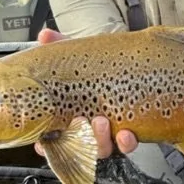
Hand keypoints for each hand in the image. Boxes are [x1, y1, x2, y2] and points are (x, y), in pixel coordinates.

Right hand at [34, 28, 137, 157]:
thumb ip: (63, 47)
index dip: (46, 144)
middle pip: (77, 145)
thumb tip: (45, 35)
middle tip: (83, 120)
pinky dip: (126, 143)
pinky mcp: (129, 134)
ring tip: (103, 122)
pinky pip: (125, 147)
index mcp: (71, 114)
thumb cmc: (104, 67)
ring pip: (100, 149)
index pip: (53, 137)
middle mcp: (89, 129)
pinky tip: (127, 134)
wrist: (140, 69)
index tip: (43, 143)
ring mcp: (109, 135)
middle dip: (79, 137)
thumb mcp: (83, 57)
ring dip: (100, 140)